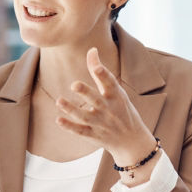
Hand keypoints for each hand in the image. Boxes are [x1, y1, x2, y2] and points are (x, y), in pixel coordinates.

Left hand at [54, 47, 156, 168]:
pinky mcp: (93, 135)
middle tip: (74, 85)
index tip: (97, 67)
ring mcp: (101, 123)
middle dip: (86, 92)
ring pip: (84, 116)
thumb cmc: (121, 109)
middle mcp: (109, 109)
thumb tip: (91, 50)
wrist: (133, 141)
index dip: (103, 75)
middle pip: (96, 100)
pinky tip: (58, 120)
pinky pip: (80, 131)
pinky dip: (70, 127)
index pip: (110, 83)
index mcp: (116, 96)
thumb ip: (100, 72)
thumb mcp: (116, 91)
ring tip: (59, 101)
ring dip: (71, 109)